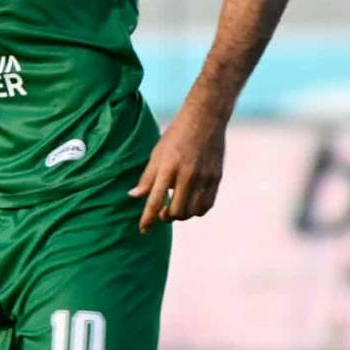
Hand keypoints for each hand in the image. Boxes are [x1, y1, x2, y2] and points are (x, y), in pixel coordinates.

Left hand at [129, 95, 227, 231]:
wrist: (205, 118)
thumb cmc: (176, 135)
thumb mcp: (157, 153)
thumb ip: (147, 178)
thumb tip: (134, 196)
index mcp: (168, 168)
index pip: (155, 201)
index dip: (148, 219)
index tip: (143, 230)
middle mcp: (187, 175)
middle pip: (176, 212)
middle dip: (166, 217)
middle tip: (163, 212)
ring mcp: (204, 178)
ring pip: (192, 212)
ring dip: (182, 215)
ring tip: (176, 207)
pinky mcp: (216, 178)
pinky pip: (206, 206)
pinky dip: (197, 211)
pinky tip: (191, 204)